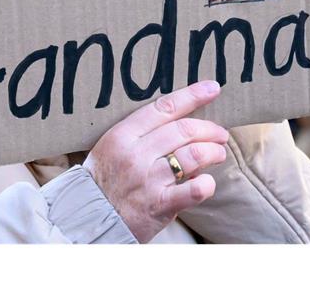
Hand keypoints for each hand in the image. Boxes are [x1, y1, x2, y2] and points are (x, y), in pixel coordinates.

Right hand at [83, 81, 227, 242]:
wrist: (89, 220)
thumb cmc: (104, 180)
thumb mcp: (112, 147)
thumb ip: (141, 134)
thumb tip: (180, 122)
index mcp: (123, 135)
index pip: (164, 108)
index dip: (192, 96)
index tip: (212, 89)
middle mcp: (136, 154)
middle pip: (184, 130)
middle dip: (209, 129)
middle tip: (220, 133)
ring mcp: (149, 180)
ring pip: (194, 155)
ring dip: (213, 152)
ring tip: (218, 153)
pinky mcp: (160, 206)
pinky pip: (194, 190)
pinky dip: (207, 184)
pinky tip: (208, 182)